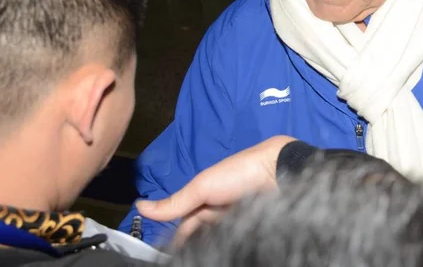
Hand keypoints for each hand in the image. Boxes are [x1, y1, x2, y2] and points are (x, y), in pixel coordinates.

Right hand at [136, 135, 294, 244]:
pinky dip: (227, 250)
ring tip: (204, 257)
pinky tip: (221, 256)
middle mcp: (219, 212)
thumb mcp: (202, 186)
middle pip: (199, 237)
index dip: (176, 240)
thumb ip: (174, 202)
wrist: (278, 171)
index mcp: (206, 199)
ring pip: (216, 242)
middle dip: (192, 247)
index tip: (167, 255)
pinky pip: (235, 245)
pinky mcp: (250, 231)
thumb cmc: (239, 172)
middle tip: (186, 257)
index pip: (185, 226)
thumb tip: (140, 206)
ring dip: (210, 249)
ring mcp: (235, 222)